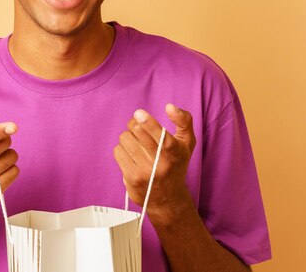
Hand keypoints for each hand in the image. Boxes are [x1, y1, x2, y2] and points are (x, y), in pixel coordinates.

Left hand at [113, 103, 196, 224]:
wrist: (168, 199)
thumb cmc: (176, 164)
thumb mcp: (187, 143)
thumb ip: (184, 121)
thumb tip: (170, 107)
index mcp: (176, 153)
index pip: (163, 138)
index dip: (150, 124)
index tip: (139, 113)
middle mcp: (162, 164)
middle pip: (139, 133)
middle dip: (135, 124)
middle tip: (137, 125)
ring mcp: (146, 173)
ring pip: (126, 140)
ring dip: (128, 136)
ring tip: (135, 142)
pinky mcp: (132, 179)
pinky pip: (118, 152)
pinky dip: (121, 149)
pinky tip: (130, 154)